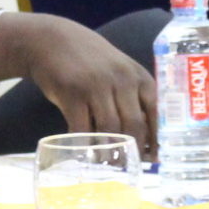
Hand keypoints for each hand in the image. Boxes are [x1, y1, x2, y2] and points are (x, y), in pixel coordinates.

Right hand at [0, 11, 156, 154]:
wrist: (51, 41)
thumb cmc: (90, 61)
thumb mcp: (120, 71)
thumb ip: (133, 97)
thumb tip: (146, 138)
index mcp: (138, 77)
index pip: (156, 113)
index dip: (156, 139)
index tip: (154, 158)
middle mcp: (122, 80)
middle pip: (134, 125)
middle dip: (132, 150)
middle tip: (128, 166)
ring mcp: (96, 86)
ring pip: (109, 129)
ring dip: (108, 151)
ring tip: (107, 164)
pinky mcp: (72, 93)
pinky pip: (82, 129)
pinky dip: (84, 145)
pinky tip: (84, 153)